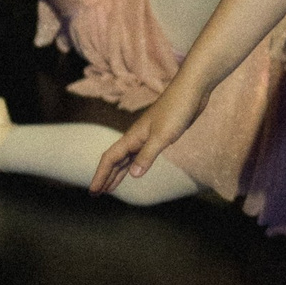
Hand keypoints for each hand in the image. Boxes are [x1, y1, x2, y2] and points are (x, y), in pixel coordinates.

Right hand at [89, 75, 204, 193]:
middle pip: (116, 160)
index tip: (93, 192)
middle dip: (105, 177)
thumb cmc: (177, 109)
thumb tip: (133, 176)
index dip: (100, 175)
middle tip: (96, 194)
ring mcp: (147, 136)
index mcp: (133, 136)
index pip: (110, 159)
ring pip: (127, 158)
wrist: (193, 90)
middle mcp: (136, 137)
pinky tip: (133, 171)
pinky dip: (133, 165)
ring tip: (110, 188)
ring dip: (117, 173)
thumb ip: (147, 155)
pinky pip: (140, 155)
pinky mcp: (159, 135)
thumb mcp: (162, 135)